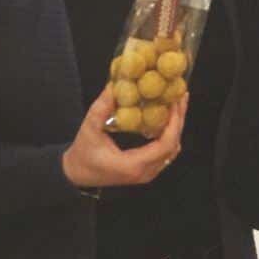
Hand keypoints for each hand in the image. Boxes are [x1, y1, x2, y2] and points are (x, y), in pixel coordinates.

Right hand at [62, 87, 188, 188]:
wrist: (76, 174)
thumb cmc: (82, 154)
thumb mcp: (89, 129)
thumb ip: (102, 108)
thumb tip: (115, 85)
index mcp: (133, 165)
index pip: (165, 144)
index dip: (174, 123)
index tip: (175, 102)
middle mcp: (145, 172)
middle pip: (173, 146)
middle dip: (179, 120)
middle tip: (181, 96)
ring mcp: (147, 174)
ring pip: (172, 150)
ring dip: (176, 127)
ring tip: (177, 104)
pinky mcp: (145, 170)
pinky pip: (165, 153)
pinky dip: (170, 135)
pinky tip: (167, 118)